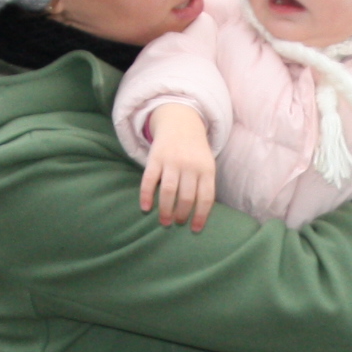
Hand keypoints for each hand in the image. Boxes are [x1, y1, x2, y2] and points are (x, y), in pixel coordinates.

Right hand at [138, 104, 218, 231]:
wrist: (181, 122)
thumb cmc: (195, 152)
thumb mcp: (206, 164)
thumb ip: (204, 185)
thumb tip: (199, 216)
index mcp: (206, 169)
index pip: (206, 197)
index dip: (201, 216)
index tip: (195, 229)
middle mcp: (190, 165)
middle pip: (186, 197)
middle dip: (181, 215)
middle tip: (177, 223)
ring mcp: (172, 161)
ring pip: (168, 191)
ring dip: (165, 210)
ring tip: (164, 222)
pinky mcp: (155, 157)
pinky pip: (149, 179)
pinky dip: (146, 195)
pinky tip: (145, 208)